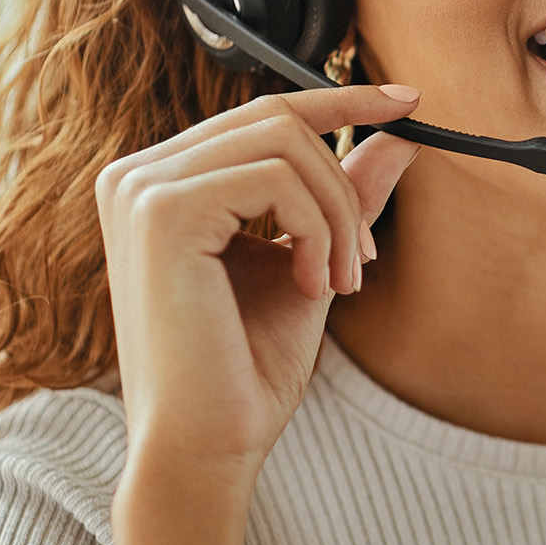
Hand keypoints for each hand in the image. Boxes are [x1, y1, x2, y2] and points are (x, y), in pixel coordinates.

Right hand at [95, 84, 422, 480]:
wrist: (208, 445)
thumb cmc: (247, 366)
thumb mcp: (313, 260)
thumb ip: (344, 194)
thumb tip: (401, 132)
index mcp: (162, 184)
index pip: (261, 113)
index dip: (341, 100)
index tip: (408, 102)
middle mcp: (137, 175)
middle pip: (279, 118)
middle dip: (343, 185)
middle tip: (363, 259)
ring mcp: (141, 188)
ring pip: (286, 142)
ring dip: (335, 214)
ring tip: (338, 282)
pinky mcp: (160, 210)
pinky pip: (276, 177)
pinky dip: (315, 230)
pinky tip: (310, 286)